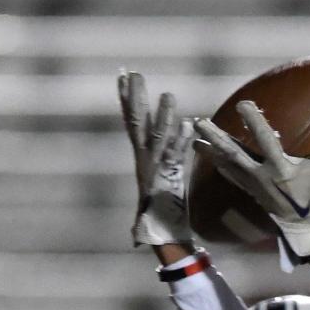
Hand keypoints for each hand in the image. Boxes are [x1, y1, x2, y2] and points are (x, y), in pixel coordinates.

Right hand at [118, 70, 194, 247]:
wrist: (164, 236)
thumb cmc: (166, 207)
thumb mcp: (169, 172)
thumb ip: (175, 149)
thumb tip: (186, 125)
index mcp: (142, 158)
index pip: (132, 122)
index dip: (127, 99)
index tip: (122, 76)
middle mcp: (144, 162)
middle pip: (136, 124)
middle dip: (134, 98)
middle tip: (132, 73)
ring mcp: (155, 171)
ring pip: (157, 139)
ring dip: (162, 117)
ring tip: (169, 95)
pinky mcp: (169, 182)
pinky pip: (175, 159)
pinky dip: (180, 143)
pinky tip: (187, 125)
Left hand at [193, 101, 309, 269]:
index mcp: (282, 169)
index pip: (266, 139)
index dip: (254, 121)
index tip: (242, 105)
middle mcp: (264, 177)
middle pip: (234, 154)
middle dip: (215, 138)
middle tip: (198, 123)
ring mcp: (257, 188)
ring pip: (229, 167)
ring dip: (211, 154)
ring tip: (194, 142)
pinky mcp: (257, 197)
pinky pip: (235, 180)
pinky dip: (223, 169)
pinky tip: (214, 163)